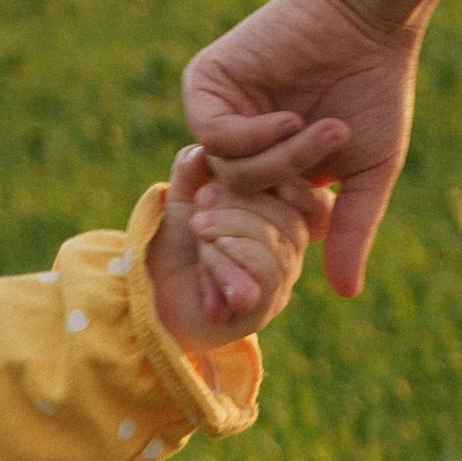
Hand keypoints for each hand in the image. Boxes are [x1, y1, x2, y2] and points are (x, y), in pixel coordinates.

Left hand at [145, 135, 335, 348]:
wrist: (150, 295)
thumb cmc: (174, 246)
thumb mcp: (182, 198)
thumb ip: (193, 170)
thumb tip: (203, 150)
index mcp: (282, 221)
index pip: (311, 200)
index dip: (279, 181)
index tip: (231, 174)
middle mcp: (289, 254)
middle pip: (292, 220)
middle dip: (241, 203)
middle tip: (202, 202)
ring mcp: (279, 284)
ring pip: (278, 247)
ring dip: (230, 229)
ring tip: (199, 228)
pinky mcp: (260, 310)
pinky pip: (264, 275)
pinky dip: (228, 258)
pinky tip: (205, 256)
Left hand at [181, 0, 426, 298]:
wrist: (366, 20)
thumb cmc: (373, 91)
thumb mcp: (367, 172)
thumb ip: (351, 229)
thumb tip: (347, 293)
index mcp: (271, 170)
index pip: (255, 225)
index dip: (282, 233)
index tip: (317, 222)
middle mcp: (238, 146)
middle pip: (239, 206)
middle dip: (286, 197)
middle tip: (322, 178)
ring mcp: (219, 115)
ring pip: (229, 172)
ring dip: (281, 160)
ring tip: (323, 129)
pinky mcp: (206, 85)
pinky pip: (212, 136)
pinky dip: (255, 137)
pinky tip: (289, 117)